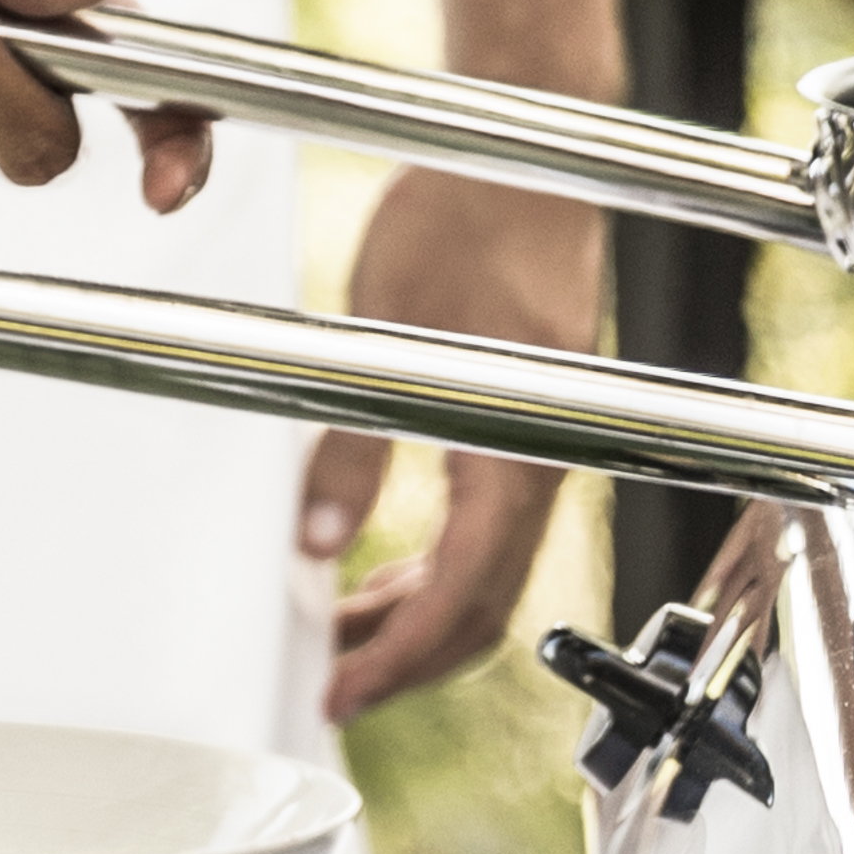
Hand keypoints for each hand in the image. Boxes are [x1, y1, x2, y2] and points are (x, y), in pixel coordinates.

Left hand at [310, 164, 599, 714]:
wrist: (529, 158)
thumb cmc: (470, 216)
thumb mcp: (384, 332)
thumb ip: (352, 446)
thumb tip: (311, 541)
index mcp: (521, 453)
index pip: (462, 600)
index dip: (397, 662)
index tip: (339, 696)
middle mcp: (542, 467)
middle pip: (481, 612)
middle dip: (403, 661)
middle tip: (327, 682)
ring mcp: (538, 456)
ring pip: (483, 580)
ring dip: (413, 621)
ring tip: (336, 635)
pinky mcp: (525, 437)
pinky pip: (483, 537)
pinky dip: (431, 574)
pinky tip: (378, 577)